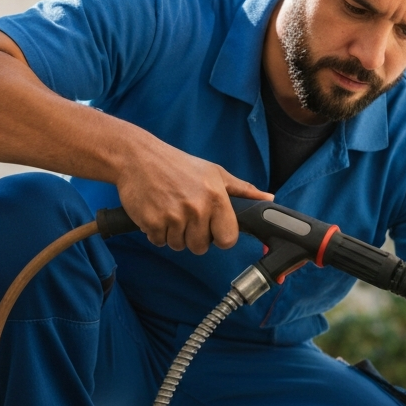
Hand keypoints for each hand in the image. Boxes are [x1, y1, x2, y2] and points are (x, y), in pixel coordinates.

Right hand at [113, 135, 270, 253]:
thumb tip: (268, 198)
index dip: (219, 236)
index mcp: (216, 198)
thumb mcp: (214, 172)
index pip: (227, 239)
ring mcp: (173, 217)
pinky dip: (156, 232)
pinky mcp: (152, 223)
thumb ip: (242, 189)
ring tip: (170, 210)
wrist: (138, 157)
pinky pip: (158, 242)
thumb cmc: (178, 165)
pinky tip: (157, 212)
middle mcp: (197, 209)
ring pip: (179, 246)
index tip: (211, 227)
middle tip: (185, 215)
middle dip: (193, 236)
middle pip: (201, 248)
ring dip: (173, 234)